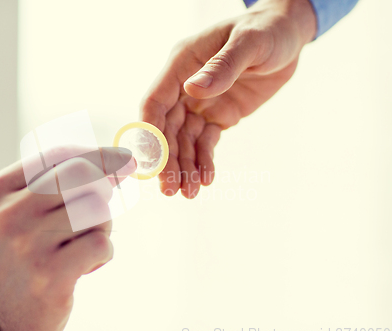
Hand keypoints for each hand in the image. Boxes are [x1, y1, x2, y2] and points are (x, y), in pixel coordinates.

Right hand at [0, 146, 134, 330]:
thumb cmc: (15, 258)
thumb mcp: (13, 214)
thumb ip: (49, 185)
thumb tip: (112, 163)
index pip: (56, 156)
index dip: (96, 153)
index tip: (122, 157)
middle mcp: (8, 215)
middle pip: (81, 174)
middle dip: (106, 182)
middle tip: (111, 194)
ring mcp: (28, 245)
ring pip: (96, 209)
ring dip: (103, 225)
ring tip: (84, 243)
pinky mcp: (50, 274)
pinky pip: (100, 242)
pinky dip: (104, 251)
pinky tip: (87, 264)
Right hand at [141, 0, 315, 197]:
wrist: (287, 37)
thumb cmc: (266, 31)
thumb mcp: (249, 43)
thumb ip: (222, 66)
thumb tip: (193, 90)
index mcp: (182, 64)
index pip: (155, 101)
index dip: (150, 131)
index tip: (151, 161)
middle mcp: (185, 87)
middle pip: (167, 128)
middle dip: (167, 159)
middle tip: (169, 189)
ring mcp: (201, 103)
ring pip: (185, 141)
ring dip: (185, 167)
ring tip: (189, 193)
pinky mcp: (218, 116)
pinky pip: (206, 142)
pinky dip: (204, 161)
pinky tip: (206, 179)